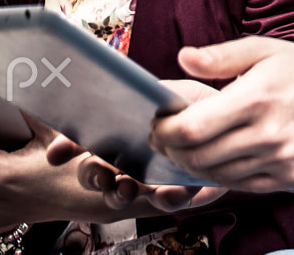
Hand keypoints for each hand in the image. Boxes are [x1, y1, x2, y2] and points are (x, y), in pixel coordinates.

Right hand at [47, 82, 225, 212]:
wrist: (237, 115)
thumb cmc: (195, 102)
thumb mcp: (164, 90)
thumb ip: (139, 94)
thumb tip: (108, 92)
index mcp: (120, 133)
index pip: (83, 142)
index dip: (66, 148)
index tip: (56, 154)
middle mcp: (129, 159)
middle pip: (95, 174)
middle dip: (92, 176)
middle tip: (101, 173)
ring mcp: (150, 177)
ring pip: (123, 193)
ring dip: (120, 193)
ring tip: (127, 186)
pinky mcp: (178, 190)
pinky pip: (167, 201)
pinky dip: (166, 198)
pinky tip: (169, 190)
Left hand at [149, 37, 293, 190]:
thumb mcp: (262, 50)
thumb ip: (220, 56)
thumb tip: (183, 58)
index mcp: (257, 97)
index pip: (192, 129)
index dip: (166, 132)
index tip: (158, 126)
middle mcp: (270, 132)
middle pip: (199, 157)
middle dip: (174, 150)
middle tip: (167, 140)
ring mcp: (282, 159)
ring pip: (218, 175)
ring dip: (196, 164)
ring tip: (192, 148)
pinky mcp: (291, 176)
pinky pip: (243, 185)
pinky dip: (224, 175)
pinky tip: (221, 158)